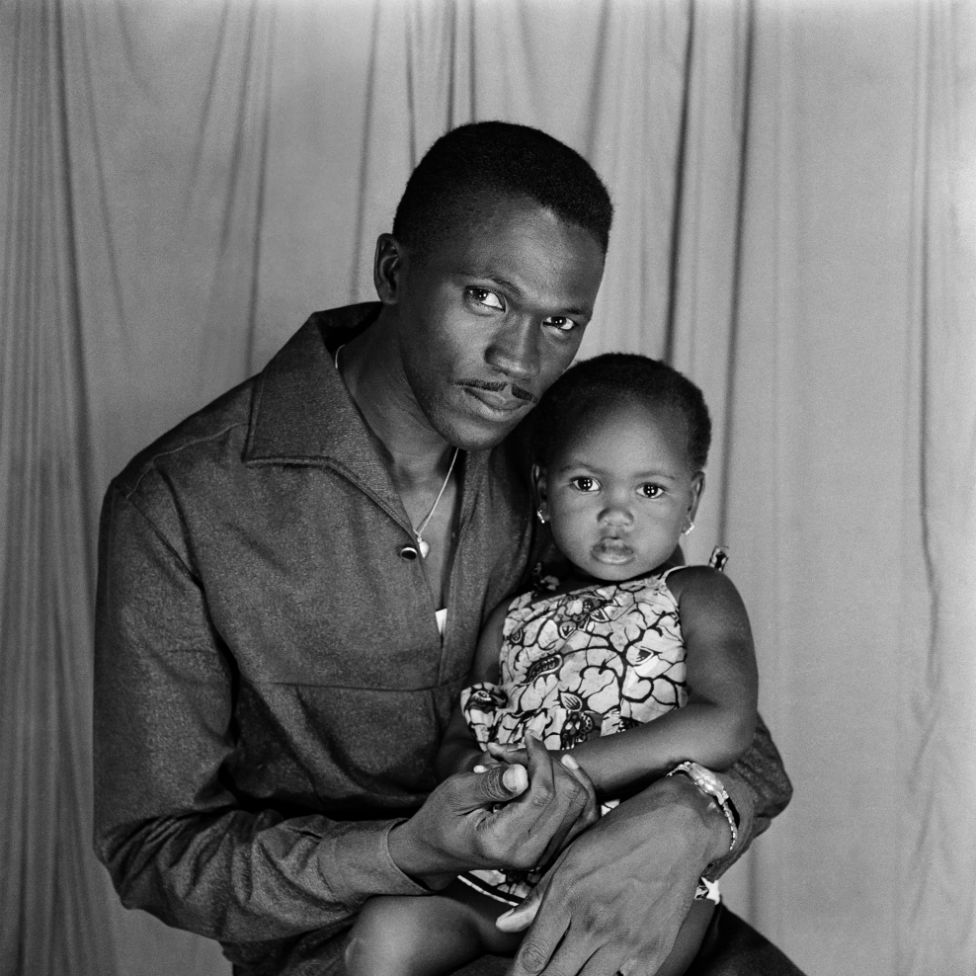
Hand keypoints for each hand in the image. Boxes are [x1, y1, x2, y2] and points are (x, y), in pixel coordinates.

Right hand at [389, 737, 597, 889]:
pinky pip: (583, 816)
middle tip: (522, 751)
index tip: (528, 737)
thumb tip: (523, 773)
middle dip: (548, 764)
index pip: (542, 794)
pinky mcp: (551, 847)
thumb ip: (490, 783)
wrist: (438, 849)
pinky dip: (579, 788)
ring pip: (579, 804)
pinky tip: (563, 769)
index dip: (540, 758)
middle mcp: (530, 854)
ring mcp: (543, 854)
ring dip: (562, 773)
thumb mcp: (456, 793)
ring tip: (534, 761)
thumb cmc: (442, 817)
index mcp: (503, 842)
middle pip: (566, 797)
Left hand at [497, 774, 727, 975]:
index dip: (519, 975)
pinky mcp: (653, 952)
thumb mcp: (572, 853)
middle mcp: (593, 922)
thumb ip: (538, 895)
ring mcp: (625, 941)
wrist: (678, 827)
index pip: (532, 956)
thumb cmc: (622, 832)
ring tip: (572, 967)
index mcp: (568, 894)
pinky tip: (604, 965)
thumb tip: (506, 924)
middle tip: (541, 974)